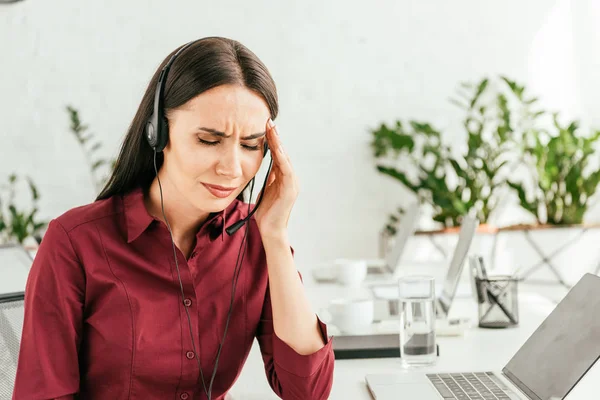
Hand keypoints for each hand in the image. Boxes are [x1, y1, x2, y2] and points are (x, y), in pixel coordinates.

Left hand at [254, 119, 298, 238]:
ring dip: (278, 144)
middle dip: (276, 137)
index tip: (265, 126)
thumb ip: (269, 177)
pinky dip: (282, 159)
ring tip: (272, 129)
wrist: (271, 230)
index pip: (278, 155)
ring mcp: (293, 183)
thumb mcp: (266, 189)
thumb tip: (266, 163)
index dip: (272, 140)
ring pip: (285, 159)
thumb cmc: (267, 212)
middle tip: (269, 121)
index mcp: (284, 177)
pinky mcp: (290, 190)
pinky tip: (277, 148)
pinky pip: (286, 171)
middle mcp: (291, 178)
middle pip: (283, 153)